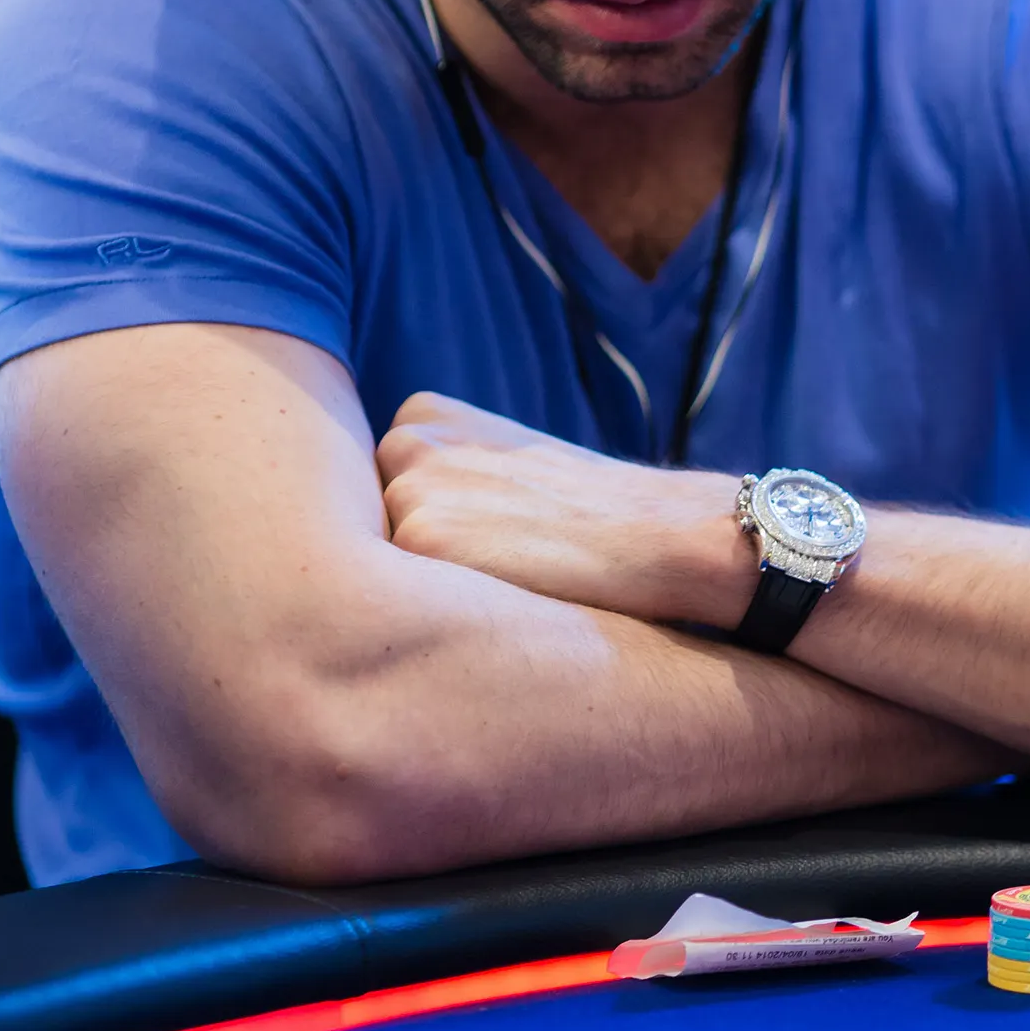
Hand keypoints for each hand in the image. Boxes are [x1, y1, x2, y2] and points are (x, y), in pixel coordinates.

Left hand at [376, 394, 750, 625]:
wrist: (663, 536)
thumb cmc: (589, 514)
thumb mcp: (510, 461)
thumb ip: (444, 473)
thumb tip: (376, 523)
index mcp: (422, 415)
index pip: (376, 500)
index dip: (434, 532)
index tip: (491, 532)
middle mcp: (404, 441)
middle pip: (366, 535)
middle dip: (415, 561)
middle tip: (500, 562)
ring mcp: (407, 487)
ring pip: (379, 572)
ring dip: (423, 591)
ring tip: (501, 581)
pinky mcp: (420, 537)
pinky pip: (398, 601)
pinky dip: (438, 615)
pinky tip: (492, 605)